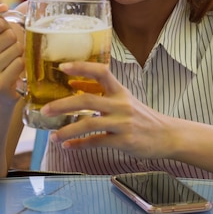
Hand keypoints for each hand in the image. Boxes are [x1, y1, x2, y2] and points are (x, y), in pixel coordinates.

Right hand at [0, 4, 24, 105]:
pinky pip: (20, 63)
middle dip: (14, 42)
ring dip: (19, 54)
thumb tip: (2, 6)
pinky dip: (21, 66)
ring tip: (10, 63)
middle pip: (9, 36)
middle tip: (7, 54)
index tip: (1, 38)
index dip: (6, 28)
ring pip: (16, 49)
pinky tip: (14, 73)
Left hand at [41, 62, 171, 159]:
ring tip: (53, 136)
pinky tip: (68, 146)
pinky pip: (97, 142)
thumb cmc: (143, 116)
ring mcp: (122, 123)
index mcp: (120, 91)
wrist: (167, 135)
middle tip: (45, 109)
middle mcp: (121, 104)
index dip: (81, 67)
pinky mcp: (124, 141)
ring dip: (67, 130)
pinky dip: (80, 145)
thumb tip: (75, 85)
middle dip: (63, 105)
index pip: (100, 72)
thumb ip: (102, 93)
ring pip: (89, 123)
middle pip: (87, 100)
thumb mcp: (125, 99)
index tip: (62, 67)